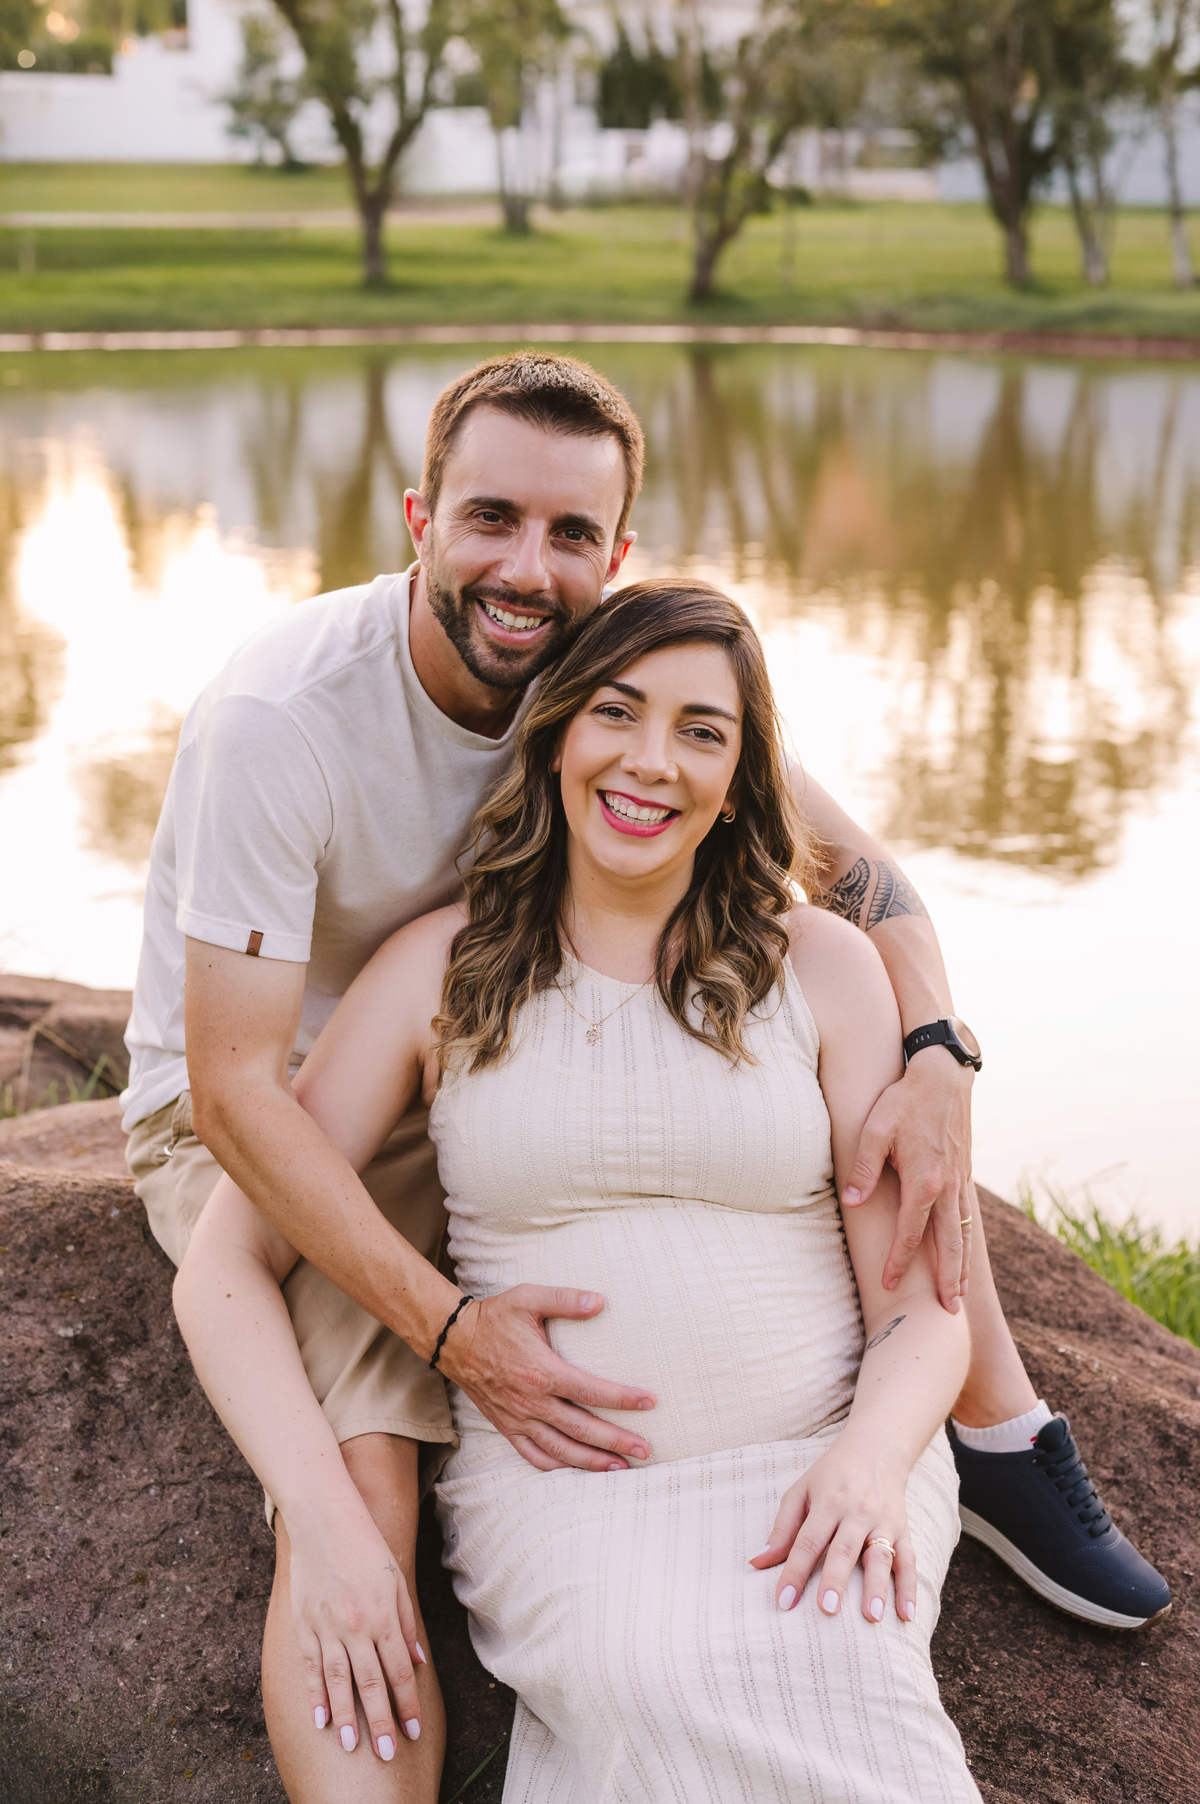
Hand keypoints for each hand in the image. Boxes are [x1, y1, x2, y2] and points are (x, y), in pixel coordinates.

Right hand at [289, 1504, 424, 1762]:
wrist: (324, 1519)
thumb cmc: (366, 1546)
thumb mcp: (396, 1580)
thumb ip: (406, 1623)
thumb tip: (417, 1660)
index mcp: (383, 1615)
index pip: (399, 1671)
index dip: (407, 1703)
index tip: (414, 1729)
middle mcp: (356, 1626)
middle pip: (371, 1683)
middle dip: (381, 1721)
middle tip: (389, 1754)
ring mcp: (327, 1627)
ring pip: (339, 1682)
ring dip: (347, 1716)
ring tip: (353, 1746)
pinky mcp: (304, 1624)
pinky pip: (311, 1667)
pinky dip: (316, 1695)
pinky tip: (321, 1720)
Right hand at [439, 1285, 655, 1472]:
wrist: (453, 1340)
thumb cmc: (495, 1317)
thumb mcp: (528, 1298)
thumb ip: (565, 1299)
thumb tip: (600, 1301)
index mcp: (541, 1371)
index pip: (590, 1391)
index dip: (622, 1399)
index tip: (649, 1402)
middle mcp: (531, 1401)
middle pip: (582, 1429)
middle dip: (617, 1442)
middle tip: (646, 1450)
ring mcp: (518, 1419)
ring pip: (561, 1450)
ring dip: (593, 1462)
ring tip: (622, 1468)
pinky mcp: (506, 1427)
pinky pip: (534, 1456)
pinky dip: (558, 1467)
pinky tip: (578, 1469)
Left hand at [749, 1434, 916, 1625]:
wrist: (876, 1450)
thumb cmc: (831, 1476)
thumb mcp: (802, 1492)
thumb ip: (782, 1529)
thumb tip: (757, 1563)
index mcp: (828, 1502)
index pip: (808, 1541)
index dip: (795, 1571)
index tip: (783, 1601)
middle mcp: (857, 1512)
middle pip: (845, 1549)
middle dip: (835, 1580)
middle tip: (827, 1610)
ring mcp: (883, 1522)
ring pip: (881, 1557)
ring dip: (877, 1588)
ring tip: (871, 1617)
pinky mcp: (904, 1530)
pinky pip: (909, 1561)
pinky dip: (910, 1588)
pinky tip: (907, 1616)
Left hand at [838, 1049, 972, 1311]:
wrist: (943, 1074)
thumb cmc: (904, 1100)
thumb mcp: (875, 1129)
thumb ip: (864, 1169)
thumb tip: (853, 1203)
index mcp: (924, 1179)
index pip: (910, 1232)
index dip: (899, 1260)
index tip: (890, 1284)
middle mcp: (947, 1186)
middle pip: (948, 1244)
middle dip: (947, 1280)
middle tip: (946, 1312)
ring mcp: (960, 1181)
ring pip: (962, 1233)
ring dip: (961, 1265)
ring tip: (959, 1294)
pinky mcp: (965, 1173)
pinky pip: (966, 1216)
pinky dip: (965, 1241)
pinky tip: (961, 1253)